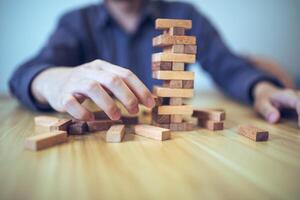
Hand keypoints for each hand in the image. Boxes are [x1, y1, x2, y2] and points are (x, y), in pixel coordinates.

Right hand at [31, 59, 154, 119]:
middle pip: (112, 80)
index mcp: (103, 67)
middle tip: (135, 111)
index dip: (140, 89)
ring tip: (117, 117)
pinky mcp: (62, 95)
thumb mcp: (103, 80)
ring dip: (108, 104)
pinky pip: (71, 103)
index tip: (151, 104)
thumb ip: (121, 87)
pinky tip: (91, 118)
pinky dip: (82, 112)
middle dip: (127, 96)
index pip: (126, 74)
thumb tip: (146, 100)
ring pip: (92, 88)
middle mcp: (89, 71)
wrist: (53, 81)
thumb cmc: (86, 84)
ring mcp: (74, 82)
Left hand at [253, 81, 299, 126]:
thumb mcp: (261, 104)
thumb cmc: (264, 99)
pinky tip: (299, 126)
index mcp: (287, 96)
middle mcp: (297, 95)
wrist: (267, 92)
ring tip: (299, 128)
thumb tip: (274, 120)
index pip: (298, 103)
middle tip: (299, 128)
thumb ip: (267, 111)